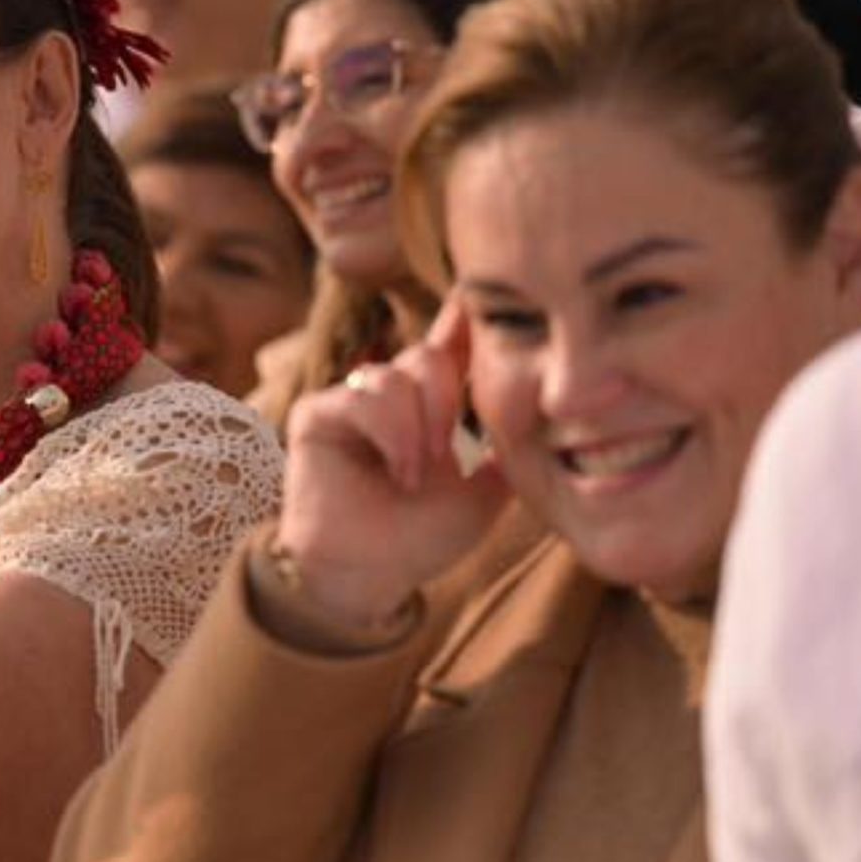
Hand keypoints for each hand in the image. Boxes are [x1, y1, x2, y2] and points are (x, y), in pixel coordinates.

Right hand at [273, 301, 510, 629]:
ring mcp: (352, 398)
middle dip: (445, 401)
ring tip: (415, 474)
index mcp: (434, 400)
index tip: (483, 287)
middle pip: (429, 355)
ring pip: (397, 375)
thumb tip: (542, 396)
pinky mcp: (318, 413)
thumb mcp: (487, 483)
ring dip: (417, 428)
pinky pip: (363, 397)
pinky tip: (397, 470)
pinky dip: (390, 434)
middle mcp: (393, 391)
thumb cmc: (425, 532)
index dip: (467, 313)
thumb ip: (506, 437)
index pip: (453, 339)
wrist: (370, 573)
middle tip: (448, 454)